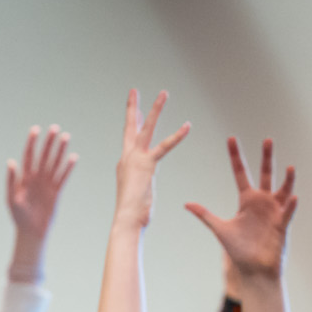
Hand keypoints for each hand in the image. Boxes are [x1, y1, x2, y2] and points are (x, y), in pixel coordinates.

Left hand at [6, 124, 76, 271]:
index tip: (36, 129)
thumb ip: (11, 181)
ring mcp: (47, 184)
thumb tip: (11, 161)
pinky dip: (68, 168)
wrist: (31, 232)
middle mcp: (36, 178)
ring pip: (55, 163)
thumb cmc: (18, 217)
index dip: (31, 143)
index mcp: (24, 178)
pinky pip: (63, 177)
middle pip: (43, 156)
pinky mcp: (56, 192)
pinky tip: (73, 157)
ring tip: (66, 136)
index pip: (28, 156)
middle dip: (48, 142)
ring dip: (60, 151)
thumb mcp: (11, 199)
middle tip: (55, 128)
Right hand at [112, 89, 188, 231]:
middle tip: (133, 91)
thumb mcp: (135, 195)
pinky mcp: (146, 165)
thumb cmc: (132, 214)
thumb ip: (138, 186)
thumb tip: (140, 190)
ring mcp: (135, 159)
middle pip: (130, 127)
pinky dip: (177, 136)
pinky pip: (164, 146)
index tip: (134, 109)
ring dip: (155, 109)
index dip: (132, 122)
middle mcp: (127, 158)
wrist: (126, 221)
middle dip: (132, 107)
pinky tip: (187, 126)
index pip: (129, 138)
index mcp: (124, 164)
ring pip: (146, 128)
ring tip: (163, 93)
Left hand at [186, 136, 297, 280]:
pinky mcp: (282, 225)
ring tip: (290, 168)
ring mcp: (274, 212)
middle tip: (267, 139)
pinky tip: (293, 197)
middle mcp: (262, 202)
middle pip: (265, 174)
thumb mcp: (220, 229)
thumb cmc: (238, 249)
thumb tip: (187, 204)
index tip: (231, 139)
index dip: (236, 157)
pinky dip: (291, 205)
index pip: (240, 173)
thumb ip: (205, 215)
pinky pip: (288, 212)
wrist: (252, 268)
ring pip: (283, 190)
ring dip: (287, 180)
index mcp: (246, 200)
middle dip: (266, 157)